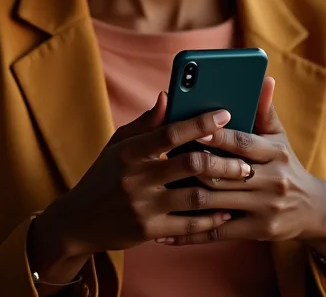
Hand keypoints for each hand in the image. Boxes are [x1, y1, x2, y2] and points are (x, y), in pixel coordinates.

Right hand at [29, 92, 251, 269]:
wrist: (79, 222)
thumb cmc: (106, 175)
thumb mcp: (119, 144)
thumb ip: (146, 122)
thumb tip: (168, 95)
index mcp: (129, 152)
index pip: (170, 132)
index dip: (200, 122)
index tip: (225, 113)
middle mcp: (136, 179)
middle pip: (190, 165)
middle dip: (223, 160)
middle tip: (246, 159)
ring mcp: (143, 207)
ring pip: (194, 196)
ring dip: (223, 188)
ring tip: (243, 180)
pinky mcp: (149, 231)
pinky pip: (188, 225)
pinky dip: (211, 218)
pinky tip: (227, 210)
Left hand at [161, 77, 325, 257]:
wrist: (313, 209)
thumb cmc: (286, 164)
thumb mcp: (279, 137)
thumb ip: (265, 109)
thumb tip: (263, 78)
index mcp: (275, 153)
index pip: (241, 142)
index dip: (216, 136)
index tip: (191, 128)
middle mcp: (271, 181)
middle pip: (223, 173)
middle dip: (193, 164)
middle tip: (165, 157)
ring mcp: (264, 208)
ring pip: (216, 201)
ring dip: (185, 194)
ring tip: (159, 186)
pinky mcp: (256, 231)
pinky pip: (216, 232)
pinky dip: (189, 232)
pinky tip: (164, 232)